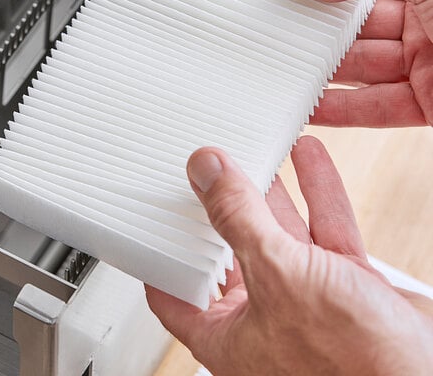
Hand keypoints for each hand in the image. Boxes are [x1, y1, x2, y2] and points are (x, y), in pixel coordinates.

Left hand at [146, 138, 432, 374]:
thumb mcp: (278, 276)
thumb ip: (238, 219)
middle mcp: (265, 315)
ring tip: (255, 152)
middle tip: (210, 171)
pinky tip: (308, 158)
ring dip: (270, 190)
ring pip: (280, 232)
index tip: (154, 220)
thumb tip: (206, 170)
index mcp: (228, 333)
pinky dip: (317, 191)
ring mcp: (306, 298)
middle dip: (223, 206)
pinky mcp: (343, 284)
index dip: (162, 256)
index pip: (175, 292)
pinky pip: (324, 228)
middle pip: (230, 249)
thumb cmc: (352, 368)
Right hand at [285, 0, 432, 126]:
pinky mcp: (430, 105)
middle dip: (317, 37)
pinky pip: (376, 108)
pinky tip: (312, 107)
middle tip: (276, 39)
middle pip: (356, 34)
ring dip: (322, 77)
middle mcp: (429, 24)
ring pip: (361, 74)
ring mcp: (429, 67)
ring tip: (282, 75)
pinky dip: (341, 111)